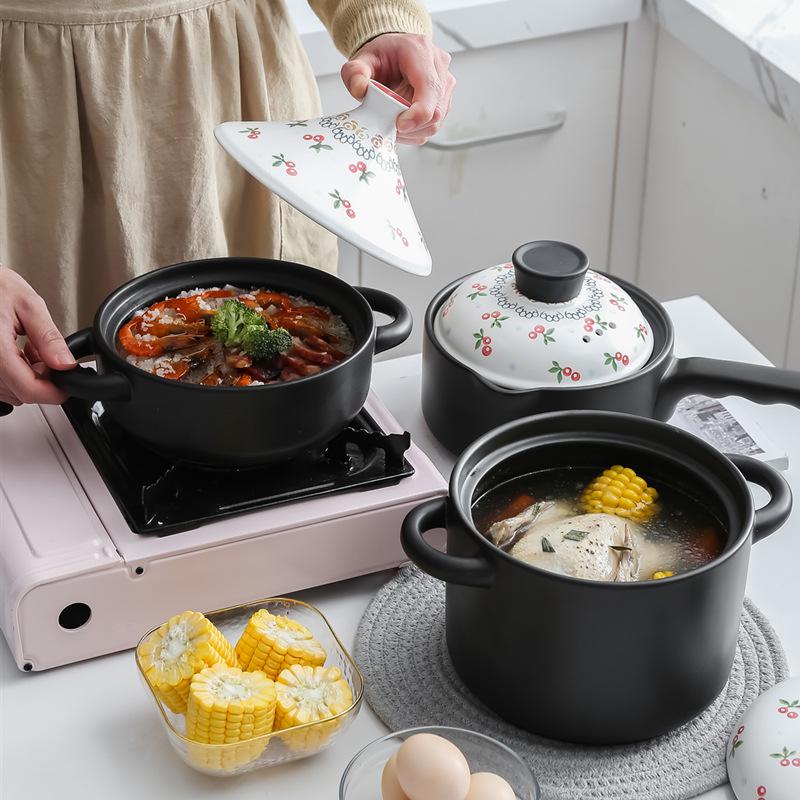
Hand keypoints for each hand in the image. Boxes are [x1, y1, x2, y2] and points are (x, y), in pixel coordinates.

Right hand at [0, 267, 74, 405]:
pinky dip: (15, 371)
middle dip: (43, 378)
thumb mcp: (28, 304)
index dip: (55, 391)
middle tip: (49, 355)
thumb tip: (65, 364)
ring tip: (31, 349)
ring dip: (28, 375)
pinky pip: (0, 382)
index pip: (29, 390)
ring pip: (11, 390)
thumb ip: (48, 337)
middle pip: (21, 392)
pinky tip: (19, 352)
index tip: (68, 383)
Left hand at [341, 33, 455, 145]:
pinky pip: (432, 126)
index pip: (429, 88)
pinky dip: (415, 131)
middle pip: (435, 110)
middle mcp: (439, 66)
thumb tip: (359, 89)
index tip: (399, 125)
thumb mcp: (360, 60)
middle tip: (387, 121)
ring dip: (412, 130)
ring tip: (392, 119)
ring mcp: (445, 84)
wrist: (392, 53)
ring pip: (435, 122)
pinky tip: (401, 121)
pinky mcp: (445, 101)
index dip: (418, 113)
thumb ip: (355, 73)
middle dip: (410, 124)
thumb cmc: (380, 56)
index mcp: (420, 51)